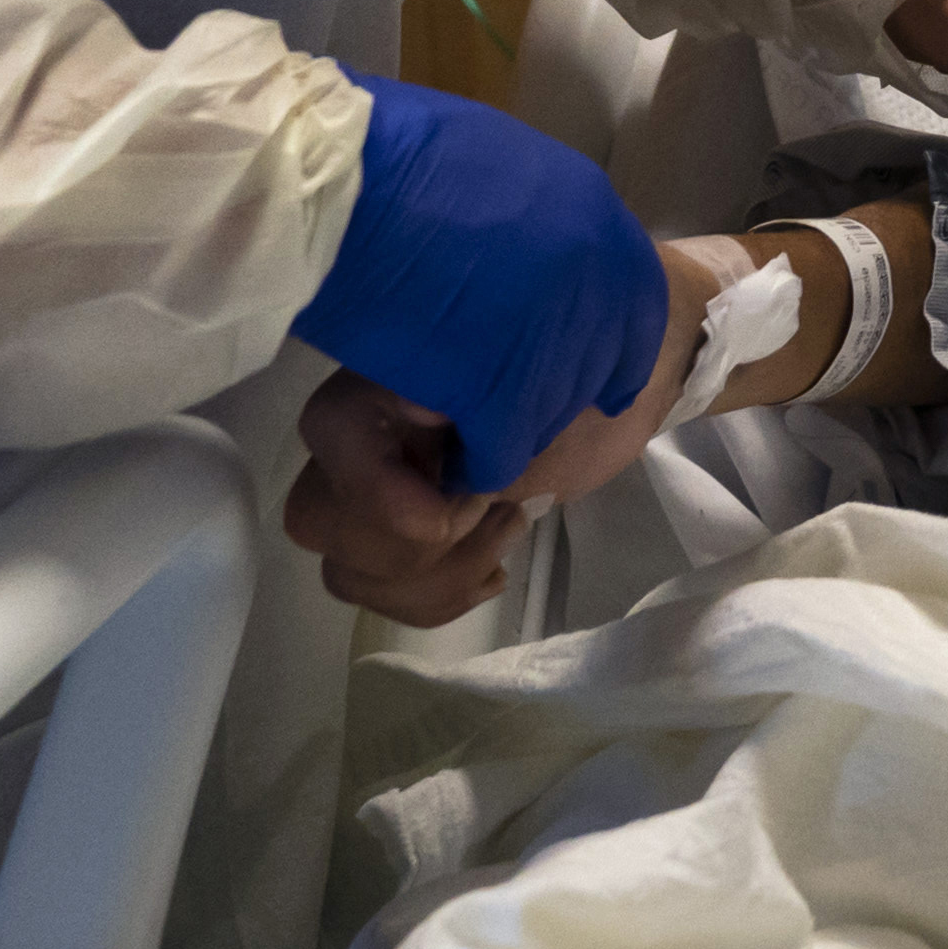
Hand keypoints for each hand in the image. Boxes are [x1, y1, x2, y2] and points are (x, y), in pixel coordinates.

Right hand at [284, 236, 707, 621]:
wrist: (625, 361)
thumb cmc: (582, 350)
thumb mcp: (535, 380)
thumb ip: (486, 430)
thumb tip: (463, 483)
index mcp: (378, 377)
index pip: (332, 451)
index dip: (403, 503)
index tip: (486, 488)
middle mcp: (356, 435)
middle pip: (322, 525)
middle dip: (417, 546)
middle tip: (496, 511)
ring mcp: (375, 488)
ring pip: (350, 574)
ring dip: (439, 577)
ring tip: (509, 527)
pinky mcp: (404, 534)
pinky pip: (386, 595)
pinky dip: (441, 598)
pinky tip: (493, 566)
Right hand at [288, 76, 668, 492]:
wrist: (346, 185)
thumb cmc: (400, 156)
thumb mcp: (503, 163)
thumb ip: (535, 213)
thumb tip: (532, 240)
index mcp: (598, 221)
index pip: (637, 309)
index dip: (606, 346)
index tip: (569, 364)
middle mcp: (594, 285)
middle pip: (595, 367)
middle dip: (552, 387)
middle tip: (500, 393)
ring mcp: (553, 340)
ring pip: (553, 413)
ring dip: (514, 426)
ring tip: (468, 425)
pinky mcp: (503, 392)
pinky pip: (503, 451)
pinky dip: (476, 464)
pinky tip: (448, 461)